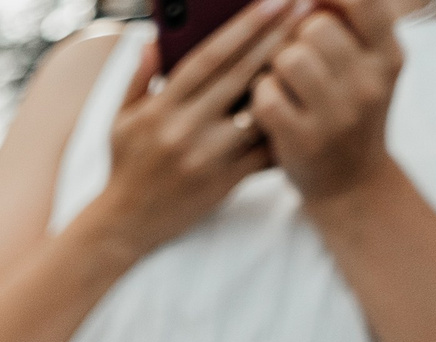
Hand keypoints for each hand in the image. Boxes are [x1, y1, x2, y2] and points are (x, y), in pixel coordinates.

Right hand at [82, 0, 291, 262]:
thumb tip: (152, 40)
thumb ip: (139, 78)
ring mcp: (207, 158)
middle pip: (239, 75)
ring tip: (315, 50)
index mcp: (159, 110)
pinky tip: (309, 101)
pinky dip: (287, 124)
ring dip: (288, 79)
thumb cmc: (126, 166)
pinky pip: (265, 149)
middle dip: (276, 37)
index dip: (243, 27)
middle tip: (305, 7)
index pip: (207, 59)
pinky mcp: (225, 182)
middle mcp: (184, 131)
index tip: (273, 2)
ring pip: (259, 111)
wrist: (125, 226)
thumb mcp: (120, 120)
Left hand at [250, 0, 400, 204]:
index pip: (363, 1)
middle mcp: (369, 82)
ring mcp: (337, 114)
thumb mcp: (370, 68)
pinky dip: (260, 95)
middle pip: (314, 26)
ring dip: (274, 65)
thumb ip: (350, 27)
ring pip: (288, 58)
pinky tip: (270, 106)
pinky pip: (266, 94)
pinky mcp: (303, 139)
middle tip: (295, 58)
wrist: (351, 183)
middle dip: (294, 36)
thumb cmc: (352, 114)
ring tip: (283, 82)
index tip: (310, 2)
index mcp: (389, 56)